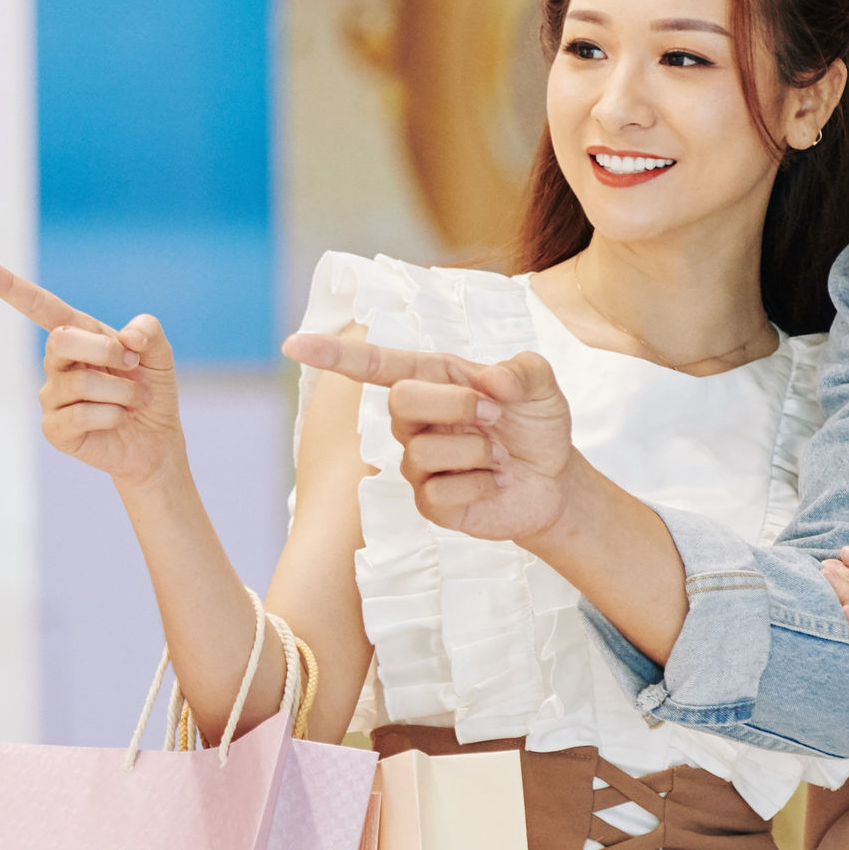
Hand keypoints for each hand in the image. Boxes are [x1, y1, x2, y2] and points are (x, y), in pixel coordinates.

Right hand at [0, 262, 182, 484]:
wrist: (156, 440)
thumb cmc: (150, 391)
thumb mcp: (159, 354)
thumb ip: (148, 331)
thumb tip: (127, 338)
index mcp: (77, 335)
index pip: (39, 307)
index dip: (11, 287)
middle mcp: (57, 362)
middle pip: (62, 339)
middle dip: (106, 350)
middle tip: (133, 364)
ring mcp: (52, 396)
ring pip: (81, 381)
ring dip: (122, 391)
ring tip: (134, 401)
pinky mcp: (54, 429)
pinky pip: (79, 414)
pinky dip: (111, 415)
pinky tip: (118, 419)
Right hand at [284, 330, 577, 546]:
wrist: (554, 480)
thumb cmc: (534, 424)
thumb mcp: (540, 384)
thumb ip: (522, 369)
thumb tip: (492, 380)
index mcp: (432, 379)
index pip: (374, 365)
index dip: (333, 355)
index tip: (294, 345)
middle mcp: (415, 420)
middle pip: (400, 402)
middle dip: (454, 405)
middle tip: (496, 415)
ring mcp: (417, 464)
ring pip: (422, 451)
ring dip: (477, 450)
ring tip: (501, 455)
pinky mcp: (430, 504)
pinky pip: (439, 493)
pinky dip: (480, 485)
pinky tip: (495, 483)